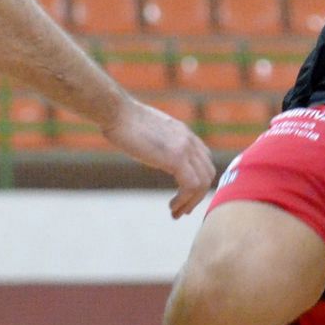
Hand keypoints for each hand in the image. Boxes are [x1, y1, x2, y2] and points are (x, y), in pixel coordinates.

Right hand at [101, 98, 216, 218]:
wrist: (116, 112)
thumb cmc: (122, 121)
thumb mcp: (150, 131)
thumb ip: (160, 142)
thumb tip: (155, 151)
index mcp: (184, 133)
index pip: (205, 161)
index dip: (198, 181)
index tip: (185, 196)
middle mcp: (189, 140)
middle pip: (208, 173)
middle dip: (198, 195)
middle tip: (182, 209)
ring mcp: (185, 148)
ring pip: (203, 182)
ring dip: (192, 202)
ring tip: (176, 212)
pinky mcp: (175, 157)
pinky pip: (191, 185)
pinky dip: (184, 200)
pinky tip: (172, 207)